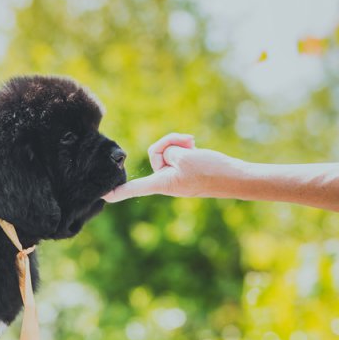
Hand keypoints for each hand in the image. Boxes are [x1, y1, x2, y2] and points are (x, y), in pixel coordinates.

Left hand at [103, 133, 243, 201]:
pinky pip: (177, 154)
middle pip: (155, 155)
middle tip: (188, 143)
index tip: (102, 196)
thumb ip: (168, 153)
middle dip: (168, 144)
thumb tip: (166, 155)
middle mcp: (166, 181)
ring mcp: (176, 176)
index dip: (117, 192)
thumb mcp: (186, 157)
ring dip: (178, 144)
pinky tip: (196, 145)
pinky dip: (184, 147)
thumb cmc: (211, 171)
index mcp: (162, 184)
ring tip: (194, 144)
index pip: (134, 188)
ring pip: (167, 151)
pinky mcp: (184, 170)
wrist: (237, 177)